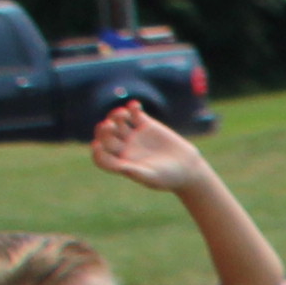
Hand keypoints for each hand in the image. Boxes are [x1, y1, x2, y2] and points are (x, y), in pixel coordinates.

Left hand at [87, 99, 211, 191]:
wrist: (187, 168)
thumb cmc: (169, 178)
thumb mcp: (152, 178)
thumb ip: (134, 172)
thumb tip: (119, 167)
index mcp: (120, 162)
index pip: (101, 156)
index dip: (97, 151)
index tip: (97, 145)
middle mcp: (123, 147)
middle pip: (105, 135)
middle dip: (104, 130)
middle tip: (109, 126)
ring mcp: (133, 134)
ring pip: (117, 121)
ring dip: (116, 115)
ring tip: (124, 114)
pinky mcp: (145, 124)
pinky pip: (134, 113)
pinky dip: (133, 108)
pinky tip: (136, 106)